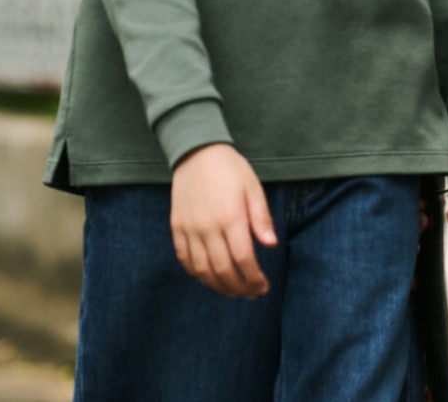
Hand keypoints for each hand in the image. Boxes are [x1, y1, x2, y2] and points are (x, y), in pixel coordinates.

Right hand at [171, 143, 277, 297]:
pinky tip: (210, 278)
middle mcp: (207, 227)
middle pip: (223, 270)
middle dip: (239, 288)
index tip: (263, 287)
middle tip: (252, 294)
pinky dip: (198, 274)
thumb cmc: (230, 170)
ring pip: (202, 270)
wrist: (196, 152)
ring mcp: (189, 229)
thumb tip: (271, 245)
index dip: (254, 278)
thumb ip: (261, 218)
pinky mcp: (177, 228)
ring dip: (219, 286)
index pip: (243, 259)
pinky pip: (185, 260)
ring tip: (234, 291)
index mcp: (230, 217)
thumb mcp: (253, 188)